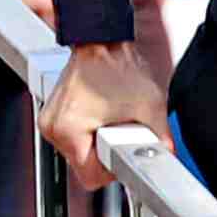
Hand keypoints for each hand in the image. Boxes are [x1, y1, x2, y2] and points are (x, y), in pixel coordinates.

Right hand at [40, 39, 173, 192]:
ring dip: (96, 143)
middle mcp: (53, 128)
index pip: (91, 177)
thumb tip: (166, 157)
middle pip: (83, 166)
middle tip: (118, 127)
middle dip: (105, 153)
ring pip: (78, 153)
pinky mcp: (52, 115)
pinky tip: (99, 113)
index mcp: (69, 130)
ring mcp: (49, 121)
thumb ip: (161, 139)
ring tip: (108, 116)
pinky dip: (87, 133)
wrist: (101, 39)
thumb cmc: (119, 65)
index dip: (114, 168)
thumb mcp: (150, 106)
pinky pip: (72, 139)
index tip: (124, 150)